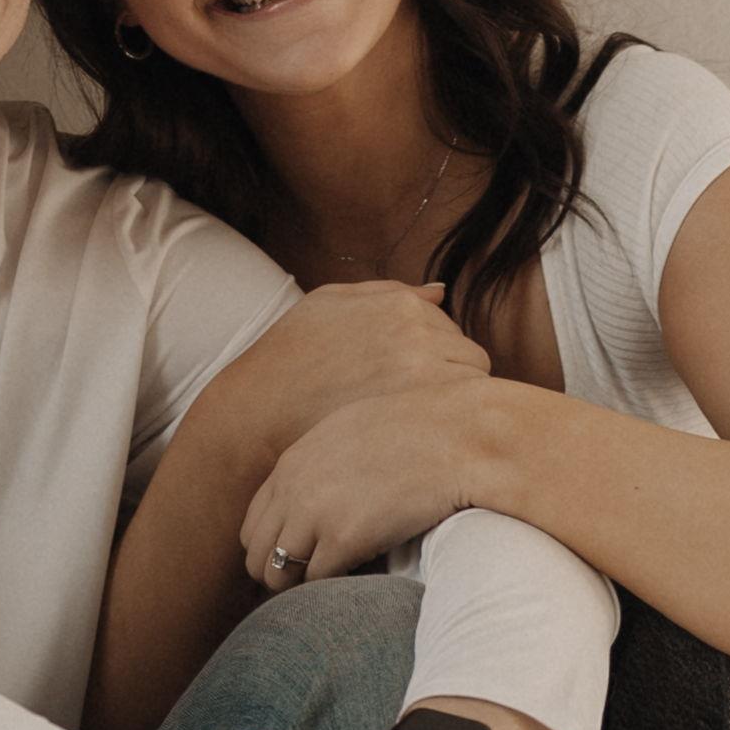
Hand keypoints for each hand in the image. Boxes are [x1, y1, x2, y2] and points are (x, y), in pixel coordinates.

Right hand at [202, 281, 488, 491]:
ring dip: (448, 406)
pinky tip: (412, 438)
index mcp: (402, 305)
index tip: (408, 380)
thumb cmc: (290, 358)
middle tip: (413, 403)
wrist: (258, 413)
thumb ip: (390, 291)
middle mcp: (420, 335)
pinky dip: (441, 431)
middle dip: (450, 380)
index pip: (453, 331)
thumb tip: (441, 291)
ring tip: (412, 423)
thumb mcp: (330, 302)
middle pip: (471, 362)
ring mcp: (423, 378)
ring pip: (469, 394)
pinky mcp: (419, 420)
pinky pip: (455, 424)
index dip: (436, 358)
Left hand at [237, 379, 505, 592]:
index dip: (273, 549)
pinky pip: (318, 582)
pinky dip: (333, 589)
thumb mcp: (352, 435)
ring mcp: (315, 514)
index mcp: (293, 463)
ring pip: (280, 576)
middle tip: (314, 586)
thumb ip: (324, 466)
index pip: (254, 524)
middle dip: (282, 575)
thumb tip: (323, 497)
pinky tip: (359, 582)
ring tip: (337, 588)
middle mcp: (293, 488)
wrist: (457, 436)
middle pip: (258, 555)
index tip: (300, 562)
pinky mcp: (344, 539)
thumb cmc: (420, 435)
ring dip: (304, 588)